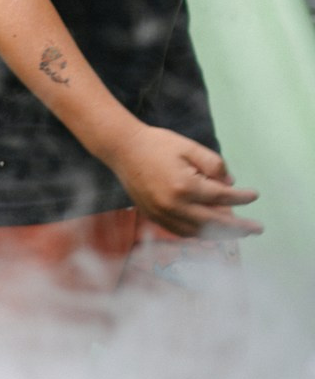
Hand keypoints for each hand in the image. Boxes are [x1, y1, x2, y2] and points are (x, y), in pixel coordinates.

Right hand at [106, 126, 260, 237]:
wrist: (121, 148)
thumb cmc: (156, 144)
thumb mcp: (189, 147)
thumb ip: (214, 164)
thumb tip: (231, 183)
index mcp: (185, 186)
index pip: (223, 197)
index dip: (242, 197)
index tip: (254, 195)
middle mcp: (174, 205)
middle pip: (214, 222)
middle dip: (239, 226)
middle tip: (257, 228)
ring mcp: (161, 213)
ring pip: (197, 232)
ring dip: (220, 234)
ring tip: (238, 232)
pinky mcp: (153, 215)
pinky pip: (180, 232)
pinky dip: (198, 234)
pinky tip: (209, 231)